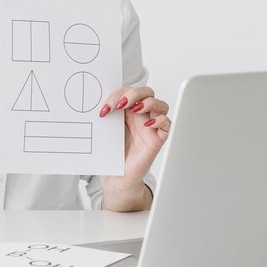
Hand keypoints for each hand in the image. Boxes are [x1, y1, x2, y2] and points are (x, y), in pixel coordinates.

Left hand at [99, 85, 169, 209]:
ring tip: (135, 109)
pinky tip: (147, 125)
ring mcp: (151, 126)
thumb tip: (100, 105)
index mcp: (127, 110)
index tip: (105, 108)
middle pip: (146, 92)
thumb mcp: (106, 130)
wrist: (117, 176)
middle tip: (120, 104)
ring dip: (148, 102)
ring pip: (160, 104)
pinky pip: (167, 123)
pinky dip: (160, 119)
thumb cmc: (113, 152)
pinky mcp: (158, 138)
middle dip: (133, 94)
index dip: (118, 94)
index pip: (128, 91)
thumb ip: (107, 116)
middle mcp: (141, 115)